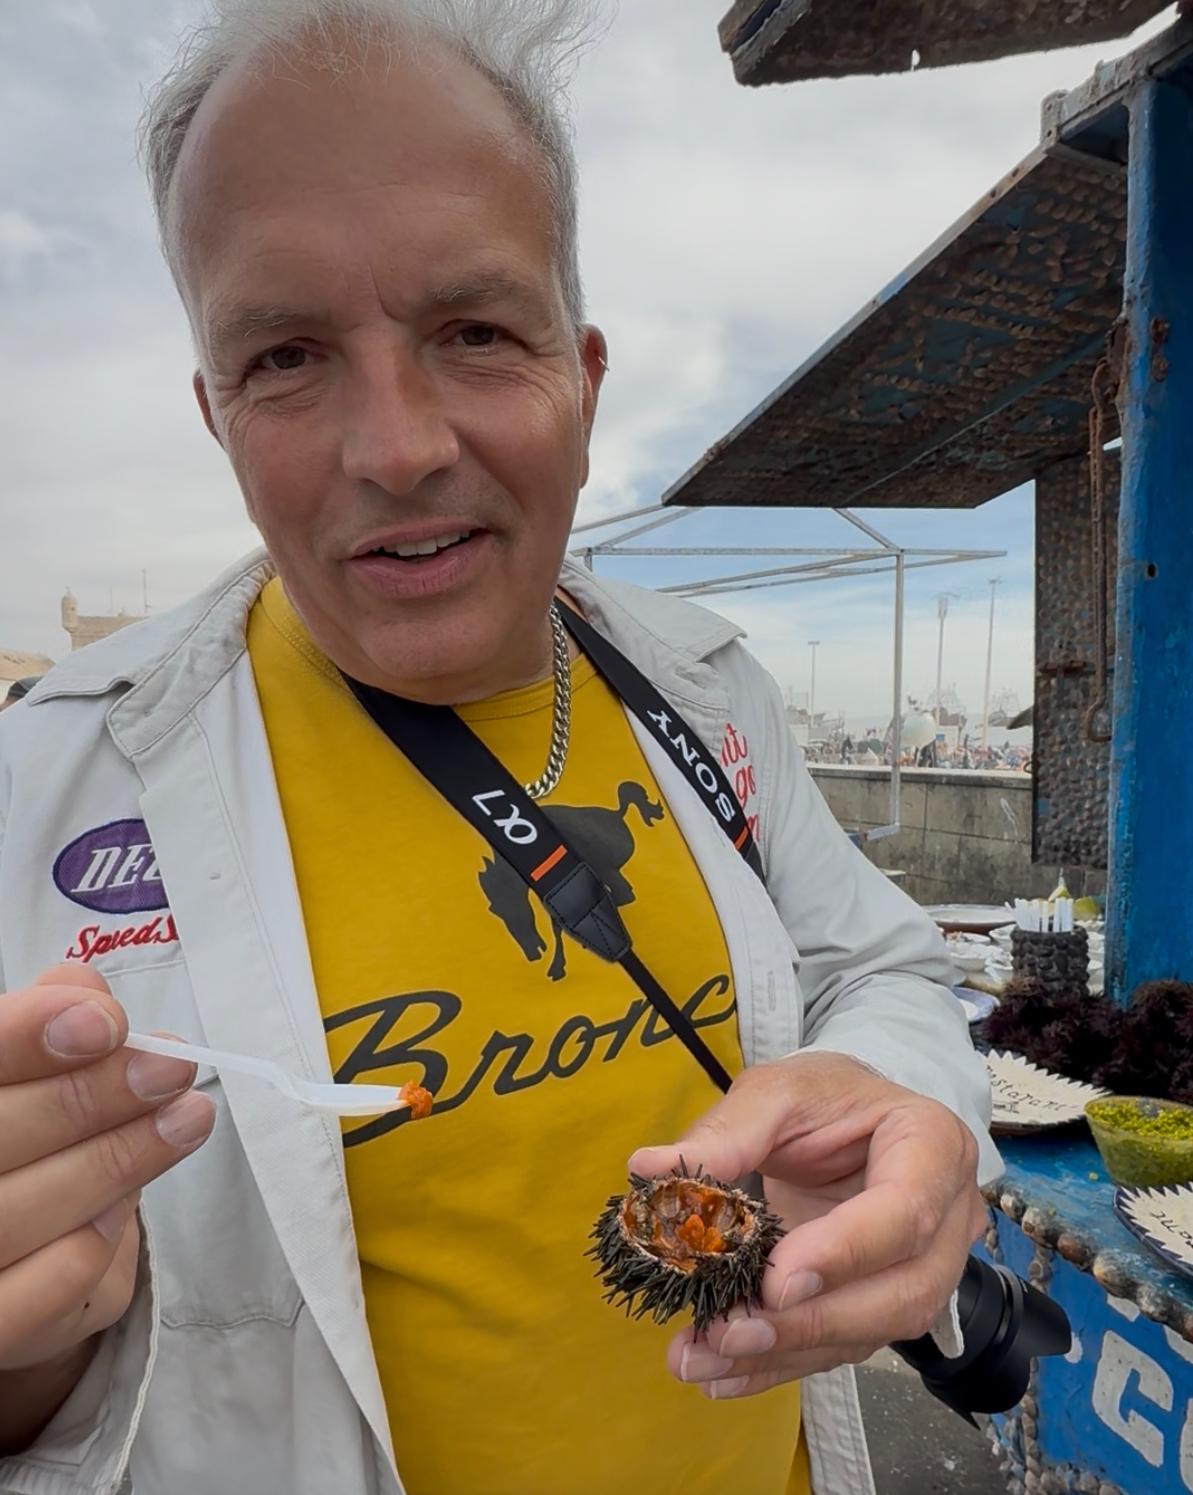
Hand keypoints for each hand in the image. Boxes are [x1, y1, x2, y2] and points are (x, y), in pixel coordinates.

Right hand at [0, 964, 215, 1374]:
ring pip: (19, 1212)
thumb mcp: (33, 1070)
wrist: (17, 1252)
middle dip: (90, 1097)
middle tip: (173, 1066)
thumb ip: (52, 1017)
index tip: (104, 1023)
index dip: (23, 1036)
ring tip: (187, 1120)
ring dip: (115, 1160)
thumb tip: (85, 993)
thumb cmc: (25, 1134)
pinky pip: (42, 1289)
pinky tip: (128, 1203)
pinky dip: (93, 1241)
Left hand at [629, 1052, 985, 1399]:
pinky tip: (719, 1374)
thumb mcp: (776, 1093)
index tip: (775, 1282)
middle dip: (808, 1323)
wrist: (846, 1119)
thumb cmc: (822, 1098)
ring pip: (870, 1333)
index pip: (904, 1211)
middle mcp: (948, 1217)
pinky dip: (778, 1364)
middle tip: (726, 1332)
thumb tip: (651, 1169)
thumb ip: (725, 1133)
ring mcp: (926, 1270)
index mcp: (933, 1144)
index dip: (843, 1253)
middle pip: (898, 1291)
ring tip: (700, 1358)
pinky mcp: (885, 1306)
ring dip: (783, 1354)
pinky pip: (840, 1347)